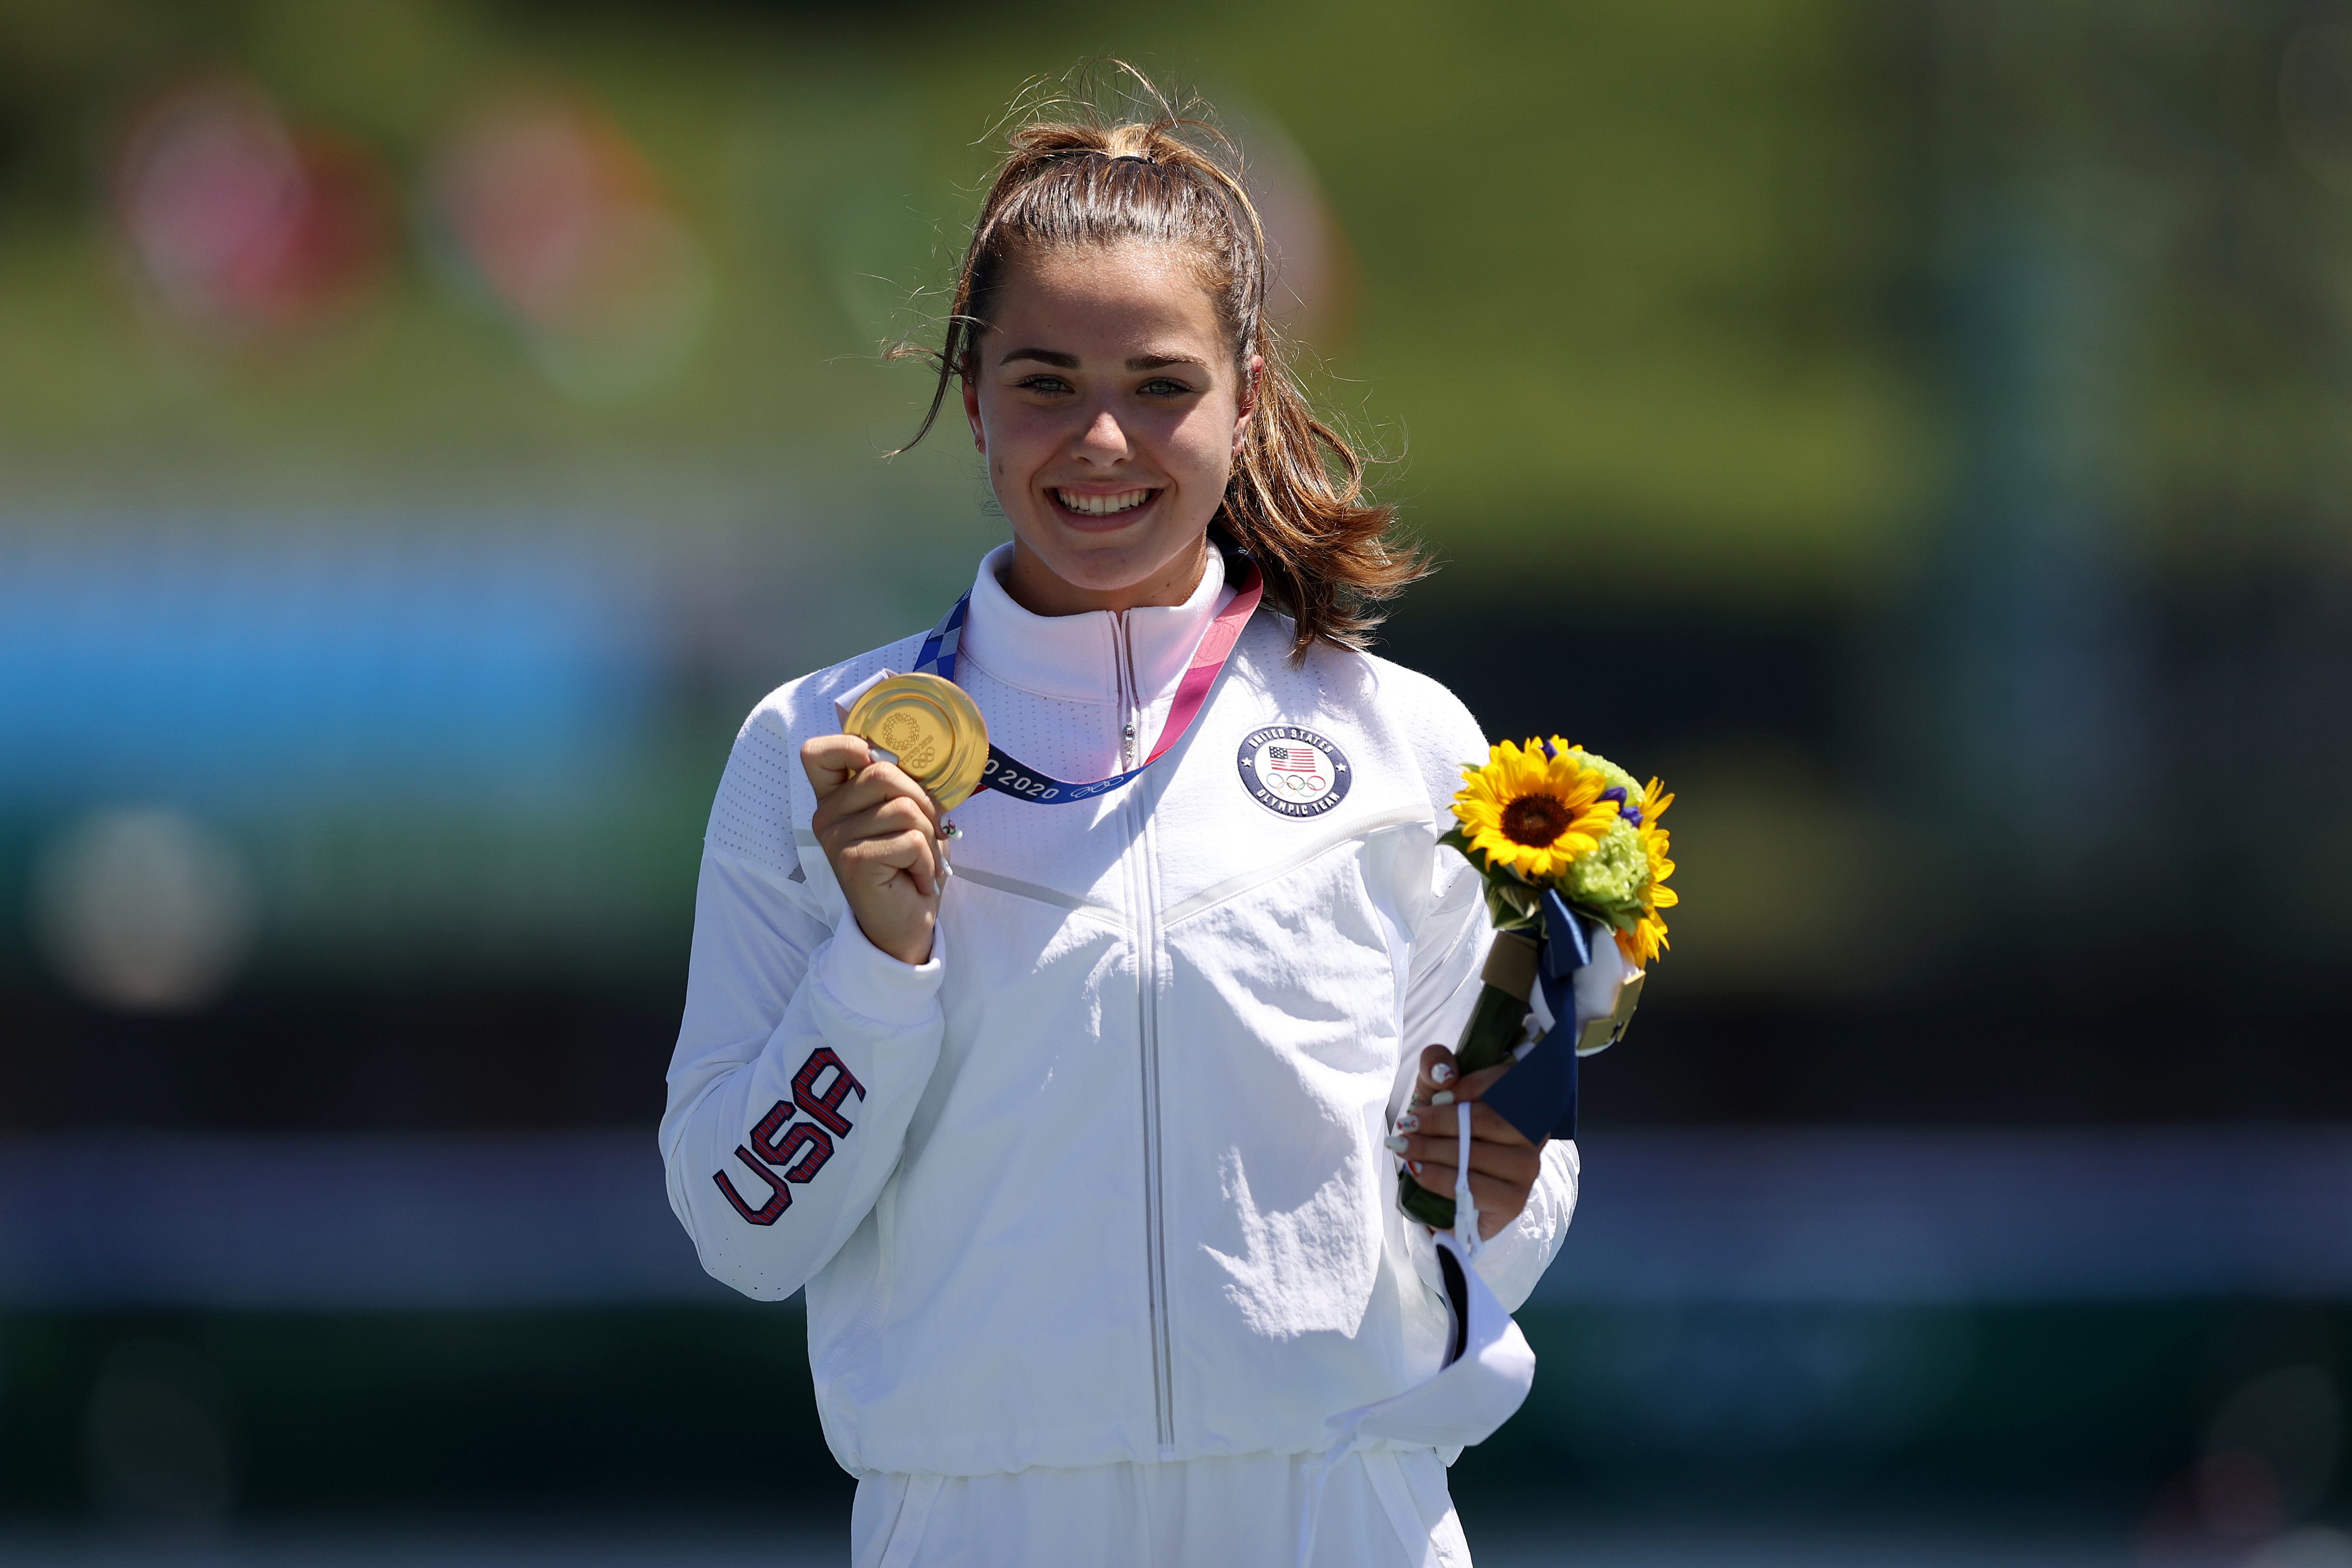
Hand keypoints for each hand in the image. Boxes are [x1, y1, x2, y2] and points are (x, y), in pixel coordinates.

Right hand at [801, 734, 944, 965]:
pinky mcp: (853, 861)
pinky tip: (916, 879)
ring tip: (919, 862)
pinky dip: (926, 862)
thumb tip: (915, 755)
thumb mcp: (906, 817)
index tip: (879, 763)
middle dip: (922, 802)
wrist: (905, 926)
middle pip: (881, 772)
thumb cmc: (908, 867)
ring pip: (903, 808)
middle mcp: (826, 816)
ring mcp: (835, 839)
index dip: (851, 745)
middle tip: (926, 834)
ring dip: (927, 837)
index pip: (818, 752)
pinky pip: (910, 840)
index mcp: (835, 799)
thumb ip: (898, 787)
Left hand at [1390, 1044, 1540, 1240]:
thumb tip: (1444, 1073)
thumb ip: (1436, 1065)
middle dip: (1437, 1123)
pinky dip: (1437, 1177)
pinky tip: (1417, 1170)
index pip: (1502, 1084)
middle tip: (1406, 1125)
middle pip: (1484, 1121)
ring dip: (1430, 1150)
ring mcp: (1527, 1169)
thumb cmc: (1444, 1128)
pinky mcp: (1513, 1201)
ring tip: (1403, 1147)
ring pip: (1474, 1154)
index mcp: (1522, 1099)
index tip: (1434, 1096)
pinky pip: (1471, 1186)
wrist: (1444, 1180)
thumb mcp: (1436, 1089)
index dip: (1465, 1088)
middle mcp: (1533, 1133)